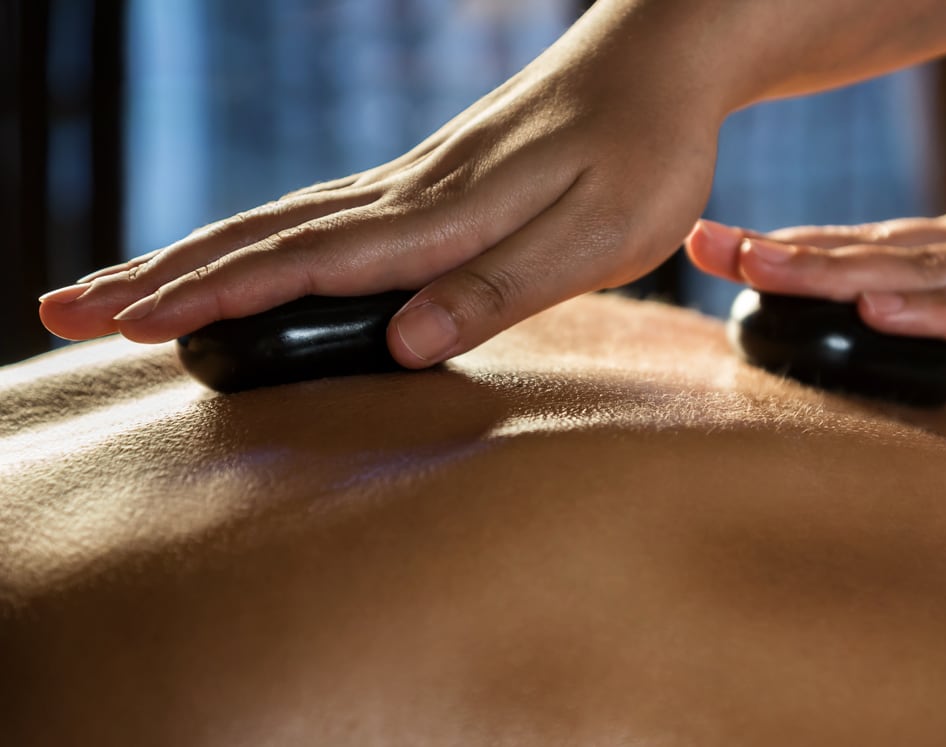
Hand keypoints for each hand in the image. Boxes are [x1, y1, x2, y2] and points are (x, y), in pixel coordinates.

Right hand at [39, 5, 720, 366]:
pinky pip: (319, 216)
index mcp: (443, 214)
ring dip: (189, 257)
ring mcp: (412, 182)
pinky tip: (234, 257)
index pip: (305, 261)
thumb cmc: (646, 152)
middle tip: (64, 310)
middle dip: (160, 278)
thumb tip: (402, 340)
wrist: (659, 60)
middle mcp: (409, 193)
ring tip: (117, 290)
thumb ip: (500, 286)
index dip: (216, 296)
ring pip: (278, 222)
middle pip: (262, 236)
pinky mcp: (428, 181)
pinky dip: (254, 241)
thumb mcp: (598, 234)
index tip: (131, 326)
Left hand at [686, 160, 945, 348]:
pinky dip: (933, 310)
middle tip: (700, 240)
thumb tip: (892, 304)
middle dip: (778, 249)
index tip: (714, 242)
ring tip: (757, 261)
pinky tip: (875, 307)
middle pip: (861, 250)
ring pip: (909, 270)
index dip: (785, 244)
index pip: (857, 245)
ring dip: (828, 267)